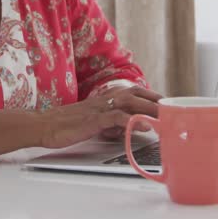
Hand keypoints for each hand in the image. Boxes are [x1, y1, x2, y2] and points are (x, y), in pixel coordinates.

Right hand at [36, 86, 162, 149]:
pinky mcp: (92, 120)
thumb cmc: (66, 125)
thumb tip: (128, 126)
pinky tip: (143, 126)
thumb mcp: (94, 122)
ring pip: (129, 102)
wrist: (43, 126)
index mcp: (104, 99)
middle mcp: (104, 100)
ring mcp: (98, 109)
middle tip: (174, 108)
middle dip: (156, 100)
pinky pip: (115, 118)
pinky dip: (131, 121)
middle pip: (136, 94)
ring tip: (165, 115)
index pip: (133, 91)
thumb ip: (112, 121)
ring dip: (149, 107)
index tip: (167, 102)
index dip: (151, 95)